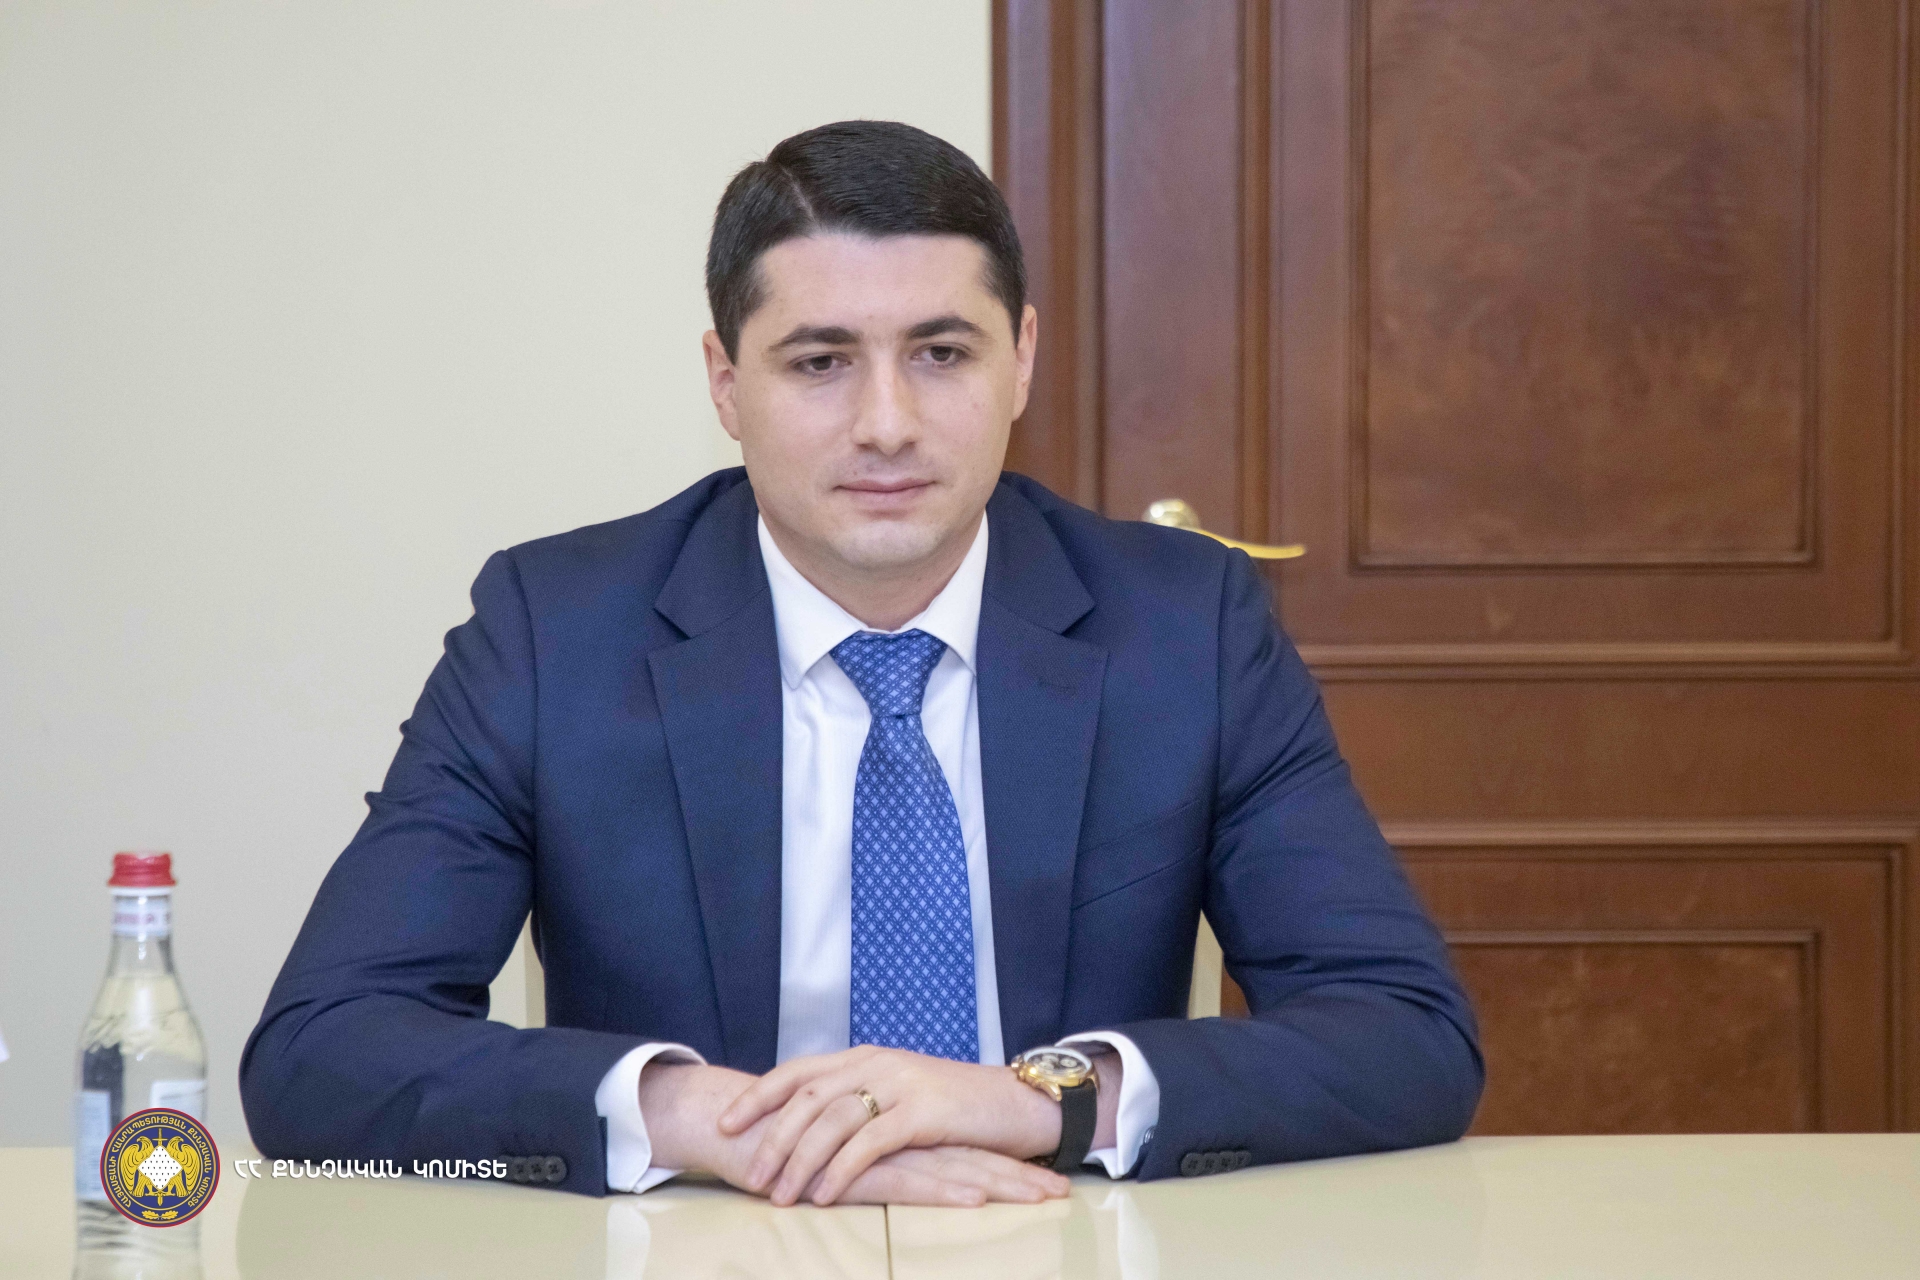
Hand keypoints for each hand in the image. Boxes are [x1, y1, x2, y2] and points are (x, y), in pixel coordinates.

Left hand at [717, 1045, 1077, 1205]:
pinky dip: (842, 1168)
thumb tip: (808, 1126)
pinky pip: (870, 1142)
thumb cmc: (954, 1106)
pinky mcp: (923, 1112)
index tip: (724, 1123)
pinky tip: (824, 1193)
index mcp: (864, 1056)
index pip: (798, 1071)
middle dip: (772, 1137)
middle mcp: (876, 1063)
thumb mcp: (897, 1093)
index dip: (759, 1096)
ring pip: (833, 1121)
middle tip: (749, 1175)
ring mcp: (900, 1084)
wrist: (1014, 1102)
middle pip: (807, 1097)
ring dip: (800, 1160)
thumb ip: (857, 1099)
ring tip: (779, 1194)